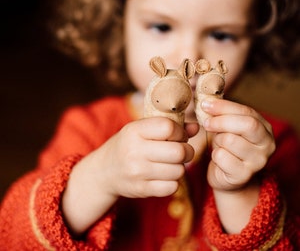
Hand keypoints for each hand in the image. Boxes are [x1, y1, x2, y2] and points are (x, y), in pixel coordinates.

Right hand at [63, 117, 196, 234]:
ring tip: (170, 163)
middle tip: (181, 151)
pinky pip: (172, 187)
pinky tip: (163, 175)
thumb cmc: (128, 145)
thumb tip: (196, 127)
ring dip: (179, 167)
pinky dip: (172, 181)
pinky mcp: (141, 190)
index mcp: (134, 131)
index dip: (180, 132)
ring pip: (178, 170)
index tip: (178, 135)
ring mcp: (137, 172)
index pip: (169, 127)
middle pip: (178, 151)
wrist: (104, 171)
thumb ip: (169, 126)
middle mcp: (134, 151)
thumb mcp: (142, 130)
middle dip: (186, 151)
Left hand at [201, 98, 274, 191]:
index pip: (247, 112)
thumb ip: (223, 115)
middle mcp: (267, 145)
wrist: (228, 177)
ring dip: (217, 140)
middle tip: (206, 123)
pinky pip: (222, 157)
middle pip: (246, 125)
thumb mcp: (228, 128)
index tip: (206, 105)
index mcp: (265, 128)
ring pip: (230, 140)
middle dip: (221, 121)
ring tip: (219, 145)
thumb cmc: (227, 147)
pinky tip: (219, 158)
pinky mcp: (244, 175)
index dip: (224, 107)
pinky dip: (215, 155)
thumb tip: (207, 102)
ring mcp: (258, 162)